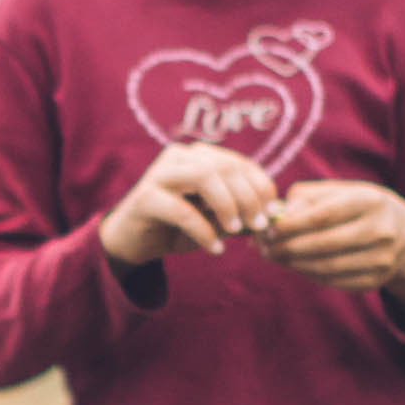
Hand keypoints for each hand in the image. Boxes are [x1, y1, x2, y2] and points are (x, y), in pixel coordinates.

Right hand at [99, 143, 282, 269]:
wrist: (131, 242)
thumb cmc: (176, 229)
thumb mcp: (214, 221)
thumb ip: (239, 215)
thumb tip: (272, 215)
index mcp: (199, 156)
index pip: (238, 163)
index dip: (260, 186)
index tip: (271, 213)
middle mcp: (180, 156)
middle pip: (225, 166)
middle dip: (248, 196)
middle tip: (259, 224)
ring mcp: (160, 173)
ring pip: (204, 177)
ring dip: (227, 205)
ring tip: (236, 230)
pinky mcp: (145, 197)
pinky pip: (182, 211)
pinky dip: (204, 231)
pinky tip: (215, 248)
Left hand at [260, 182, 404, 308]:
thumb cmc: (360, 207)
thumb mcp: (341, 191)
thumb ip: (306, 197)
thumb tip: (276, 216)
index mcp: (370, 201)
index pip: (323, 216)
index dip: (291, 226)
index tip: (268, 229)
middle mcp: (381, 230)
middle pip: (323, 245)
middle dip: (287, 248)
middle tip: (264, 248)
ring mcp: (381, 259)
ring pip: (326, 267)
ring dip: (293, 264)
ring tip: (274, 256)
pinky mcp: (376, 280)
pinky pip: (334, 282)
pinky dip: (309, 275)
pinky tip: (295, 266)